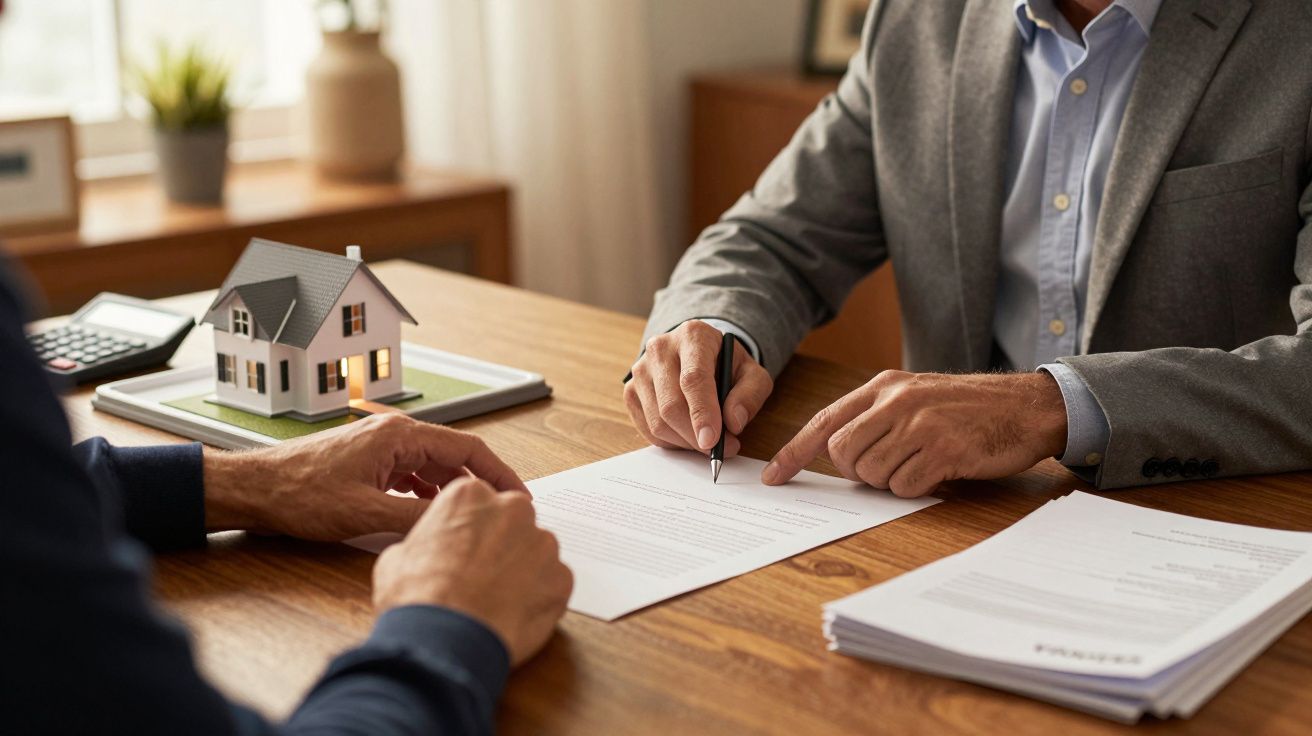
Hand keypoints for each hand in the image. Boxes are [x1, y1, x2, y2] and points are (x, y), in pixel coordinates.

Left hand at [202, 413, 527, 539]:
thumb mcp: (364, 514)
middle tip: (502, 514)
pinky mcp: (368, 460)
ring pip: (433, 466)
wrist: (254, 490)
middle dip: (481, 485)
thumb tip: (455, 527)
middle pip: (454, 456)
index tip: (520, 497)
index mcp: (399, 435)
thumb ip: (415, 519)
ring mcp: (380, 445)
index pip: (468, 448)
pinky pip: (411, 473)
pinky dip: (427, 493)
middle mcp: (393, 433)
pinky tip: (430, 514)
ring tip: (471, 519)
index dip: (500, 474)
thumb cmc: (299, 495)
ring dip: (453, 491)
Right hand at [372, 477, 571, 665]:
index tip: (465, 550)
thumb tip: (431, 551)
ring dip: (522, 570)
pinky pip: (552, 583)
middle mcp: (513, 510)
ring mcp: (543, 543)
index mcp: (472, 495)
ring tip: (497, 601)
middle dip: (502, 544)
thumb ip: (428, 541)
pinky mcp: (562, 577)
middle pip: (513, 521)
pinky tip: (514, 615)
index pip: (478, 503)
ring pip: (536, 552)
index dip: (470, 530)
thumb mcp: (399, 556)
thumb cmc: (417, 596)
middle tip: (482, 576)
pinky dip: (538, 597)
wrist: (444, 639)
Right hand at [624, 320, 772, 456]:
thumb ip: (749, 396)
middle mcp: (660, 348)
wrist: (699, 356)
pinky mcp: (631, 390)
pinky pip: (647, 428)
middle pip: (671, 404)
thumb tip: (733, 423)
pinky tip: (688, 435)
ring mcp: (641, 369)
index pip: (693, 378)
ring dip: (685, 441)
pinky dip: (670, 441)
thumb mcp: (752, 374)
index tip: (712, 441)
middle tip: (719, 449)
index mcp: (693, 336)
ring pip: (658, 421)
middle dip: (695, 436)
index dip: (702, 413)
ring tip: (707, 440)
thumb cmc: (727, 366)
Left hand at [763, 371, 1066, 496]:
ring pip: (872, 474)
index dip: (794, 452)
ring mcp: (920, 424)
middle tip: (888, 467)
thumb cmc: (969, 407)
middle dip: (857, 473)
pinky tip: (938, 471)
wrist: (1027, 406)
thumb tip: (839, 455)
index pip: (825, 421)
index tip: (774, 476)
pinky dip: (916, 488)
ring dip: (891, 481)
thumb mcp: (916, 396)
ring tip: (921, 463)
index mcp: (884, 387)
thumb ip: (877, 417)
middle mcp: (897, 402)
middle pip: (843, 454)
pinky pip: (905, 487)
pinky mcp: (944, 450)